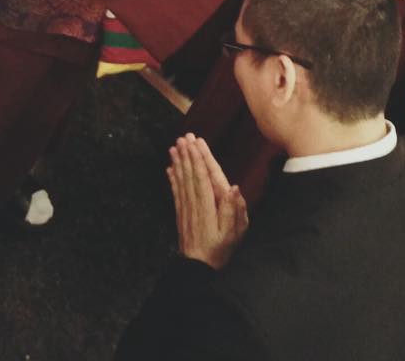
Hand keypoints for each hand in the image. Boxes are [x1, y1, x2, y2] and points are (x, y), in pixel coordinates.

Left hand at [168, 134, 247, 269]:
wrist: (198, 268)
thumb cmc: (220, 250)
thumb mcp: (234, 233)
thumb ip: (234, 210)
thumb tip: (233, 187)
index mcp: (209, 206)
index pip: (203, 178)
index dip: (199, 159)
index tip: (196, 143)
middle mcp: (195, 204)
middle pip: (190, 175)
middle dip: (188, 155)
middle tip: (184, 137)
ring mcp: (186, 208)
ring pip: (182, 181)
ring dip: (179, 162)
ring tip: (175, 146)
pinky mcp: (181, 213)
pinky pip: (176, 192)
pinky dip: (172, 178)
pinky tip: (170, 167)